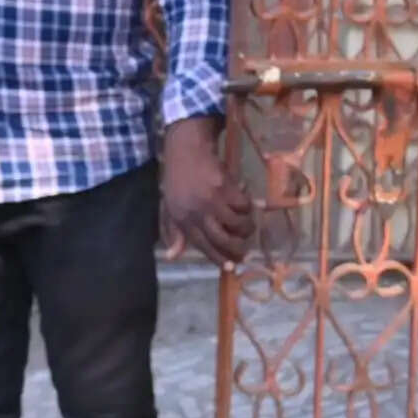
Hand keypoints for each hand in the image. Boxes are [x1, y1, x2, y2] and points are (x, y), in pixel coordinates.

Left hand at [158, 116, 252, 262]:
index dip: (218, 258)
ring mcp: (211, 200)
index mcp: (182, 219)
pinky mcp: (225, 187)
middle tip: (245, 251)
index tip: (231, 267)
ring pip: (236, 223)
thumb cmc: (178, 179)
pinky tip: (245, 206)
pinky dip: (247, 209)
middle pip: (222, 239)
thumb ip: (174, 232)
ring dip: (246, 228)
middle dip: (237, 248)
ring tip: (247, 228)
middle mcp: (197, 212)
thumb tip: (173, 256)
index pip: (202, 245)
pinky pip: (243, 206)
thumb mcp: (170, 207)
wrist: (186, 150)